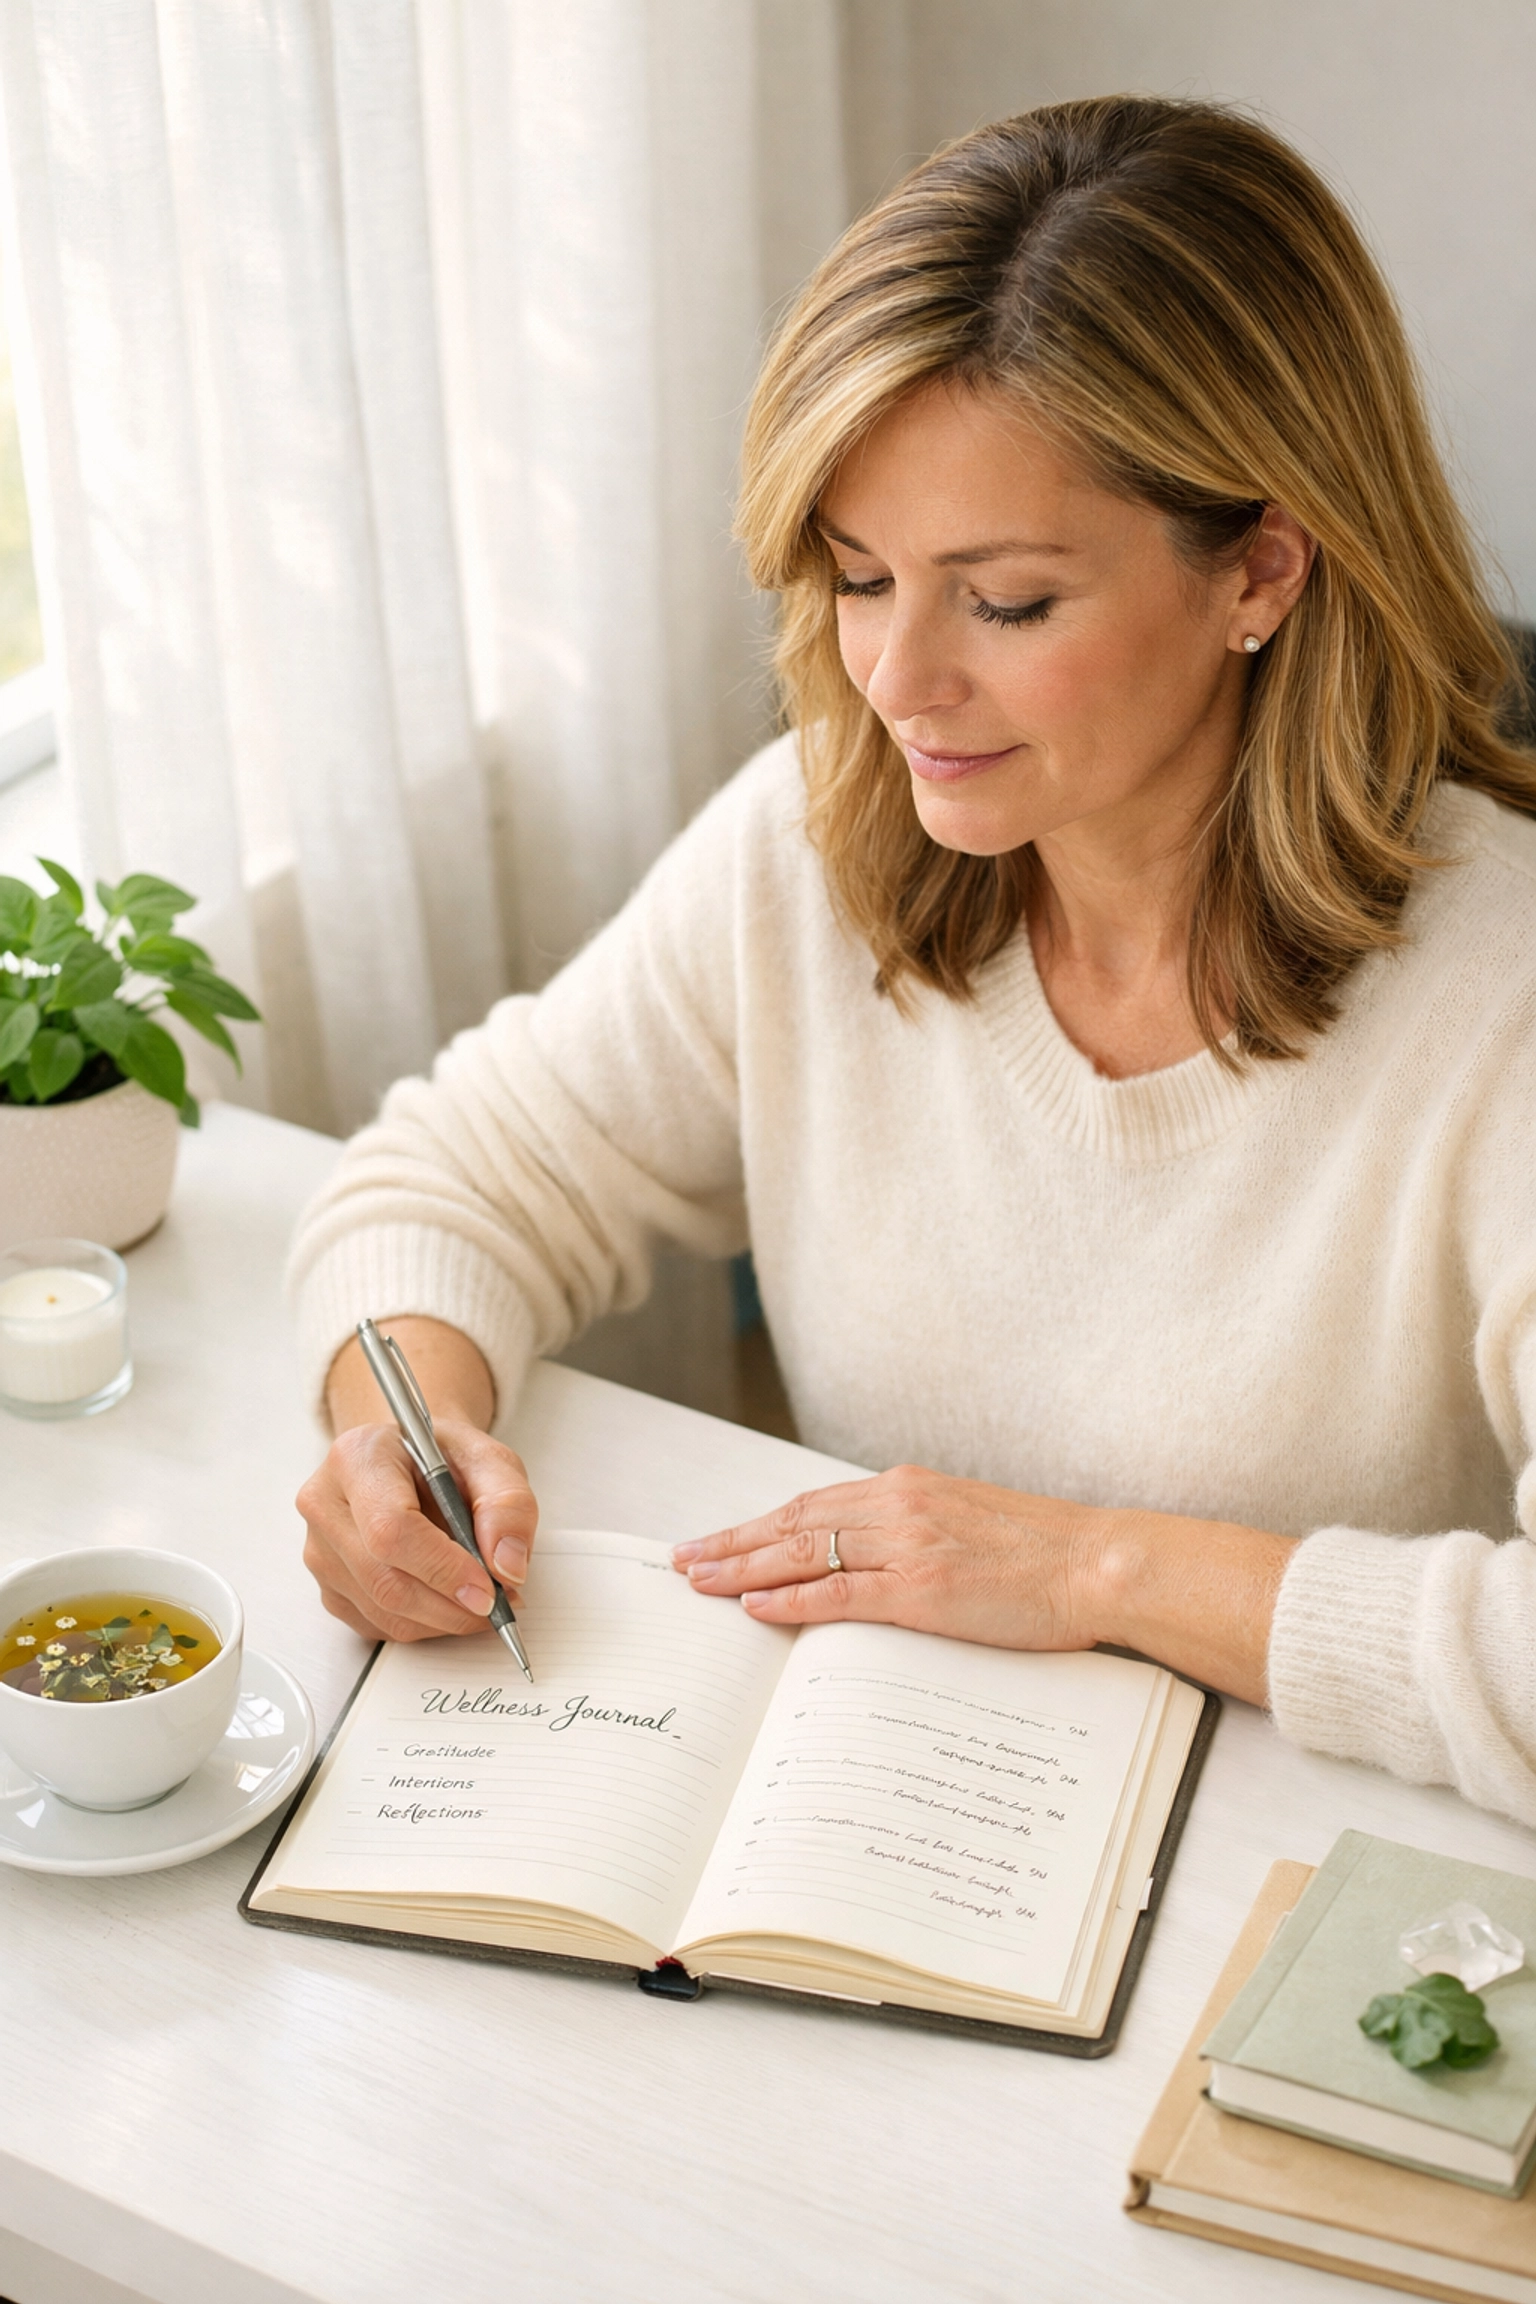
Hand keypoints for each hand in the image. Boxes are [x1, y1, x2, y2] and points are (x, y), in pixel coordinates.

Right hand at [298, 1415, 537, 1642]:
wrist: (410, 1461)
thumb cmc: (442, 1458)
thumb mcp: (490, 1460)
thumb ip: (508, 1505)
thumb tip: (507, 1566)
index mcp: (358, 1458)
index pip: (391, 1529)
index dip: (443, 1568)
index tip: (488, 1588)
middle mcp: (326, 1504)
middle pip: (384, 1580)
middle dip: (451, 1605)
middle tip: (498, 1603)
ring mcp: (320, 1550)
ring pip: (383, 1611)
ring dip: (443, 1619)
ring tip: (483, 1598)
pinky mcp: (329, 1587)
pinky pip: (378, 1626)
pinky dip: (425, 1625)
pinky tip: (449, 1600)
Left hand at [671, 1465, 1105, 1648]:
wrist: (1097, 1562)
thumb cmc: (1040, 1553)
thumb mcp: (965, 1524)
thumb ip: (912, 1532)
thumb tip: (864, 1560)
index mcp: (907, 1488)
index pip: (812, 1503)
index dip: (756, 1523)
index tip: (716, 1538)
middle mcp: (899, 1505)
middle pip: (792, 1521)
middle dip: (731, 1542)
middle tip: (682, 1560)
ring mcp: (909, 1545)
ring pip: (804, 1551)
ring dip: (743, 1568)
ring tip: (700, 1582)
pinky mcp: (923, 1587)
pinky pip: (840, 1592)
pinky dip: (791, 1599)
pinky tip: (755, 1606)